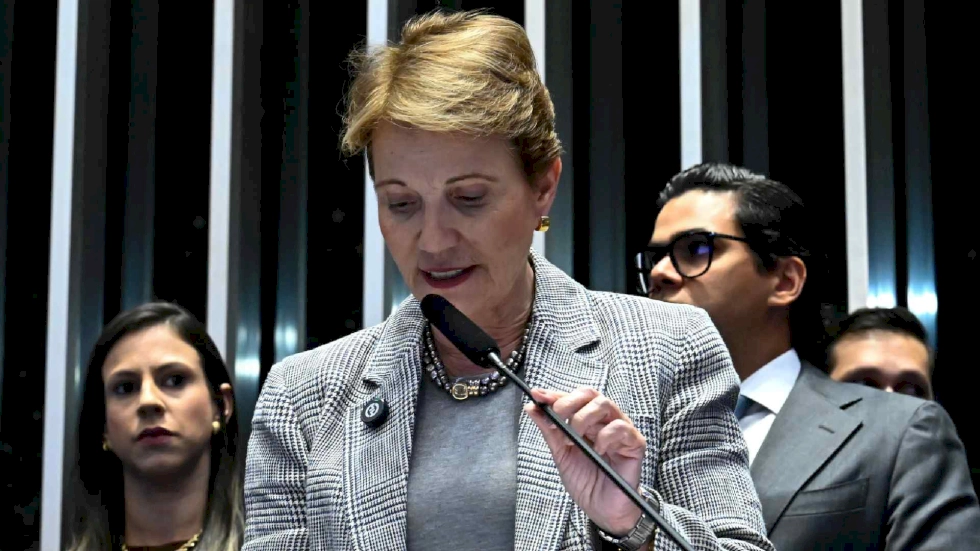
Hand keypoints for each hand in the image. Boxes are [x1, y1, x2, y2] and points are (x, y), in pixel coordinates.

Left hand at [524, 387, 646, 535]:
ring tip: (575, 438)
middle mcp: (604, 420)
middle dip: (569, 402)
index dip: (555, 394)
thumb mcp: (561, 454)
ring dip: (584, 418)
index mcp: (586, 420)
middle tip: (557, 417)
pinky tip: (597, 449)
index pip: (573, 397)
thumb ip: (549, 430)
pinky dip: (605, 436)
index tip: (537, 396)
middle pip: (590, 394)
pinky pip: (621, 428)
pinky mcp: (635, 443)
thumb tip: (532, 407)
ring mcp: (621, 429)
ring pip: (605, 404)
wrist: (603, 510)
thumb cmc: (585, 481)